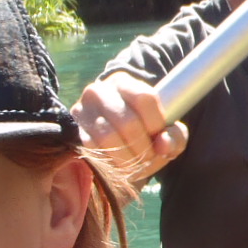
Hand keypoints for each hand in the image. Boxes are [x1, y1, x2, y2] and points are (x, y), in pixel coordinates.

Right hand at [73, 72, 188, 181]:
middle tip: (149, 157)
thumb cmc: (143, 131)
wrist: (110, 133)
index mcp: (124, 83)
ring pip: (108, 137)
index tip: (159, 135)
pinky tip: (118, 164)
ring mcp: (81, 110)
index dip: (156, 123)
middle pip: (128, 122)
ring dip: (127, 158)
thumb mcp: (165, 130)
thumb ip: (174, 136)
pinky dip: (108, 162)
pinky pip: (91, 149)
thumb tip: (163, 144)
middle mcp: (98, 91)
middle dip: (143, 147)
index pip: (145, 99)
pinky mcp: (72, 131)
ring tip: (136, 163)